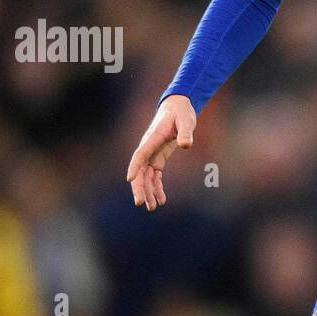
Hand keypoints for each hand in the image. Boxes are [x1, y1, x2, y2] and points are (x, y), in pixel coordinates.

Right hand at [126, 94, 196, 210]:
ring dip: (148, 191)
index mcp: (152, 138)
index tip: (130, 179)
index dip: (135, 166)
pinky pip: (155, 175)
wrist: (178, 107)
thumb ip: (185, 132)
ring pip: (145, 176)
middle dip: (139, 187)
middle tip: (140, 203)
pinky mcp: (158, 158)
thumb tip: (186, 144)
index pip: (140, 154)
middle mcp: (148, 147)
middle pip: (140, 170)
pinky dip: (157, 187)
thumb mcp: (186, 120)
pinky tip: (161, 200)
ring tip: (152, 207)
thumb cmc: (181, 112)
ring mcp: (152, 153)